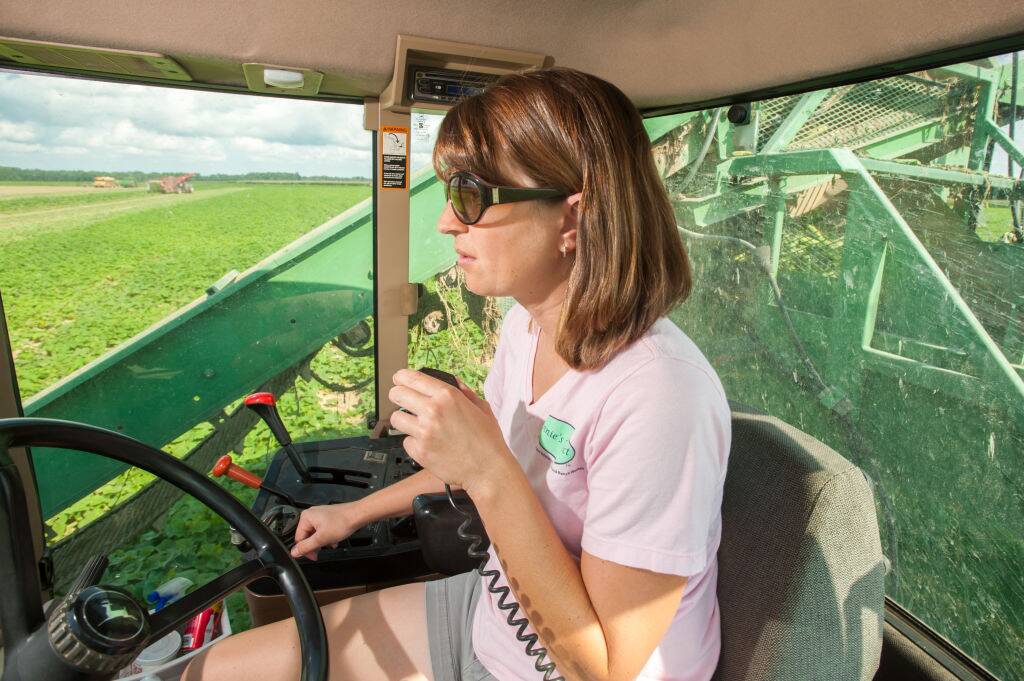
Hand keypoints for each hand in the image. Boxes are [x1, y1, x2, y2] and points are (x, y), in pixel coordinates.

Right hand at [290, 503, 364, 560]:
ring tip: (331, 544)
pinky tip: (334, 540)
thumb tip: (294, 552)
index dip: (305, 550)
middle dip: (316, 545)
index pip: (299, 538)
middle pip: (307, 536)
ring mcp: (320, 515)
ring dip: (323, 542)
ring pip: (316, 534)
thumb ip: (306, 547)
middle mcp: (312, 514)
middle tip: (320, 553)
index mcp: (306, 517)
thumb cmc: (342, 523)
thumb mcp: (321, 539)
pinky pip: (323, 530)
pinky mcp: (328, 517)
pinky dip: (328, 537)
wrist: (358, 515)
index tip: (312, 557)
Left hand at [388, 370, 512, 494]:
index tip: (399, 380)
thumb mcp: (481, 407)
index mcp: (447, 396)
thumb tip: (453, 381)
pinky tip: (428, 444)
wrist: (488, 469)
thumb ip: (464, 391)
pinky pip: (405, 441)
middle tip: (404, 402)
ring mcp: (424, 432)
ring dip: (405, 420)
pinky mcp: (419, 451)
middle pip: (396, 394)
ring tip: (418, 425)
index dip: (401, 377)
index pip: (411, 378)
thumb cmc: (488, 440)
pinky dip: (414, 442)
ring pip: (396, 418)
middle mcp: (433, 411)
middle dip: (398, 396)